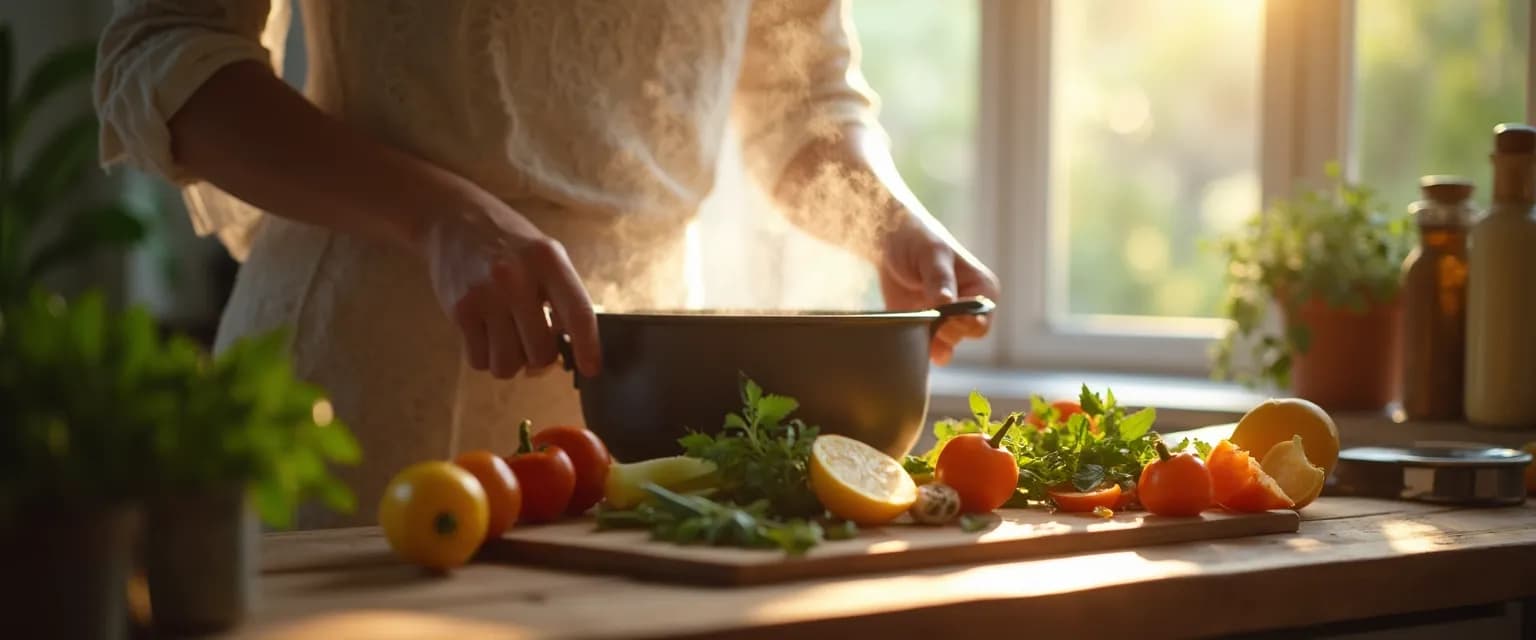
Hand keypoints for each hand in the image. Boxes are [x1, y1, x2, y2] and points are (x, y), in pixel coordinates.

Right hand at [420, 194, 600, 378]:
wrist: (453, 221)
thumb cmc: (509, 244)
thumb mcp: (545, 255)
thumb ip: (562, 295)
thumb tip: (572, 349)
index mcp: (548, 260)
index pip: (578, 312)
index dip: (588, 347)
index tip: (591, 369)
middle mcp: (516, 278)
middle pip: (540, 352)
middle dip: (541, 359)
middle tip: (535, 345)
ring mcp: (484, 296)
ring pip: (507, 364)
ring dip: (511, 363)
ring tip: (509, 340)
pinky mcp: (459, 311)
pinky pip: (478, 361)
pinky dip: (485, 358)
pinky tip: (487, 336)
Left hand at [878, 214, 1000, 364]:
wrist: (889, 239)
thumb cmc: (918, 240)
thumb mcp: (931, 253)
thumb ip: (939, 278)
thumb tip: (946, 303)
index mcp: (983, 291)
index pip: (979, 324)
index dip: (958, 324)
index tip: (938, 314)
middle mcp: (970, 309)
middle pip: (960, 337)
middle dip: (939, 331)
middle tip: (920, 312)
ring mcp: (947, 320)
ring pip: (941, 346)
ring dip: (924, 337)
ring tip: (910, 316)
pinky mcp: (925, 327)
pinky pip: (925, 348)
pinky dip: (914, 344)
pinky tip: (905, 330)